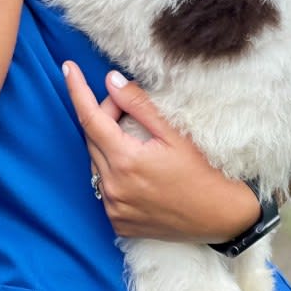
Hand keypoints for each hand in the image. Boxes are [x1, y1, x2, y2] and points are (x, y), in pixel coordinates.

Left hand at [62, 62, 261, 242]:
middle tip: (127, 105)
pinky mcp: (119, 223)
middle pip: (92, 137)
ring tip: (136, 136)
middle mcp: (113, 188)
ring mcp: (114, 208)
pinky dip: (112, 169)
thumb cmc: (205, 172)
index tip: (67, 67)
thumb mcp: (175, 133)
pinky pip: (104, 186)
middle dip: (105, 115)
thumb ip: (140, 105)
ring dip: (107, 142)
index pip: (90, 118)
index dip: (77, 90)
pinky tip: (135, 166)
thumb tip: (111, 81)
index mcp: (126, 162)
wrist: (223, 218)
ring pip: (96, 161)